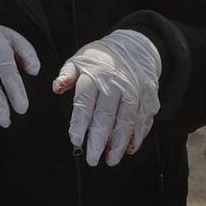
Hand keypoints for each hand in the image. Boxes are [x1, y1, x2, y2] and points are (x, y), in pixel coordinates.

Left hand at [54, 30, 162, 165]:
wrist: (135, 45)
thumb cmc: (101, 59)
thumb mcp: (79, 59)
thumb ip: (66, 74)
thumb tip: (56, 88)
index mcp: (94, 74)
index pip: (85, 102)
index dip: (79, 123)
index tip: (75, 141)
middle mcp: (115, 83)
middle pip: (106, 115)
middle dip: (99, 139)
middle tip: (92, 159)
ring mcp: (135, 90)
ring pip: (127, 120)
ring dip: (119, 142)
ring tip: (110, 160)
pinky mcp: (149, 96)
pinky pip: (144, 119)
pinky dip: (137, 135)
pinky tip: (129, 148)